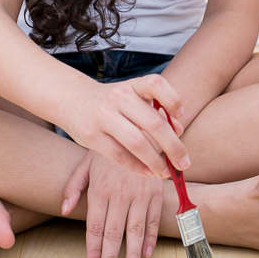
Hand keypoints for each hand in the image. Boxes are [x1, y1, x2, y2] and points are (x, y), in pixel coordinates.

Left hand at [62, 150, 163, 257]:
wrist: (137, 129)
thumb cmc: (109, 150)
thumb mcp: (85, 163)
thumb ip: (73, 187)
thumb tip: (64, 209)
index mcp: (100, 188)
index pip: (95, 226)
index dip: (93, 248)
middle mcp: (120, 193)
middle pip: (114, 231)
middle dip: (110, 256)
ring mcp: (140, 192)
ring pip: (135, 228)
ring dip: (131, 251)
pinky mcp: (156, 191)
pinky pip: (153, 218)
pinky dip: (150, 236)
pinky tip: (145, 251)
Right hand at [64, 74, 187, 177]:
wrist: (74, 101)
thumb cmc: (114, 104)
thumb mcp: (133, 99)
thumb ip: (156, 111)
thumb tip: (178, 131)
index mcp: (133, 85)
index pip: (156, 84)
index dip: (173, 100)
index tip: (180, 116)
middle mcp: (119, 97)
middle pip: (154, 123)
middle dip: (174, 147)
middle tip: (184, 164)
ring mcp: (103, 116)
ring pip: (137, 143)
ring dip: (156, 161)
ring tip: (166, 172)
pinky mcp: (91, 135)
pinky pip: (119, 155)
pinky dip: (137, 166)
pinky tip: (147, 172)